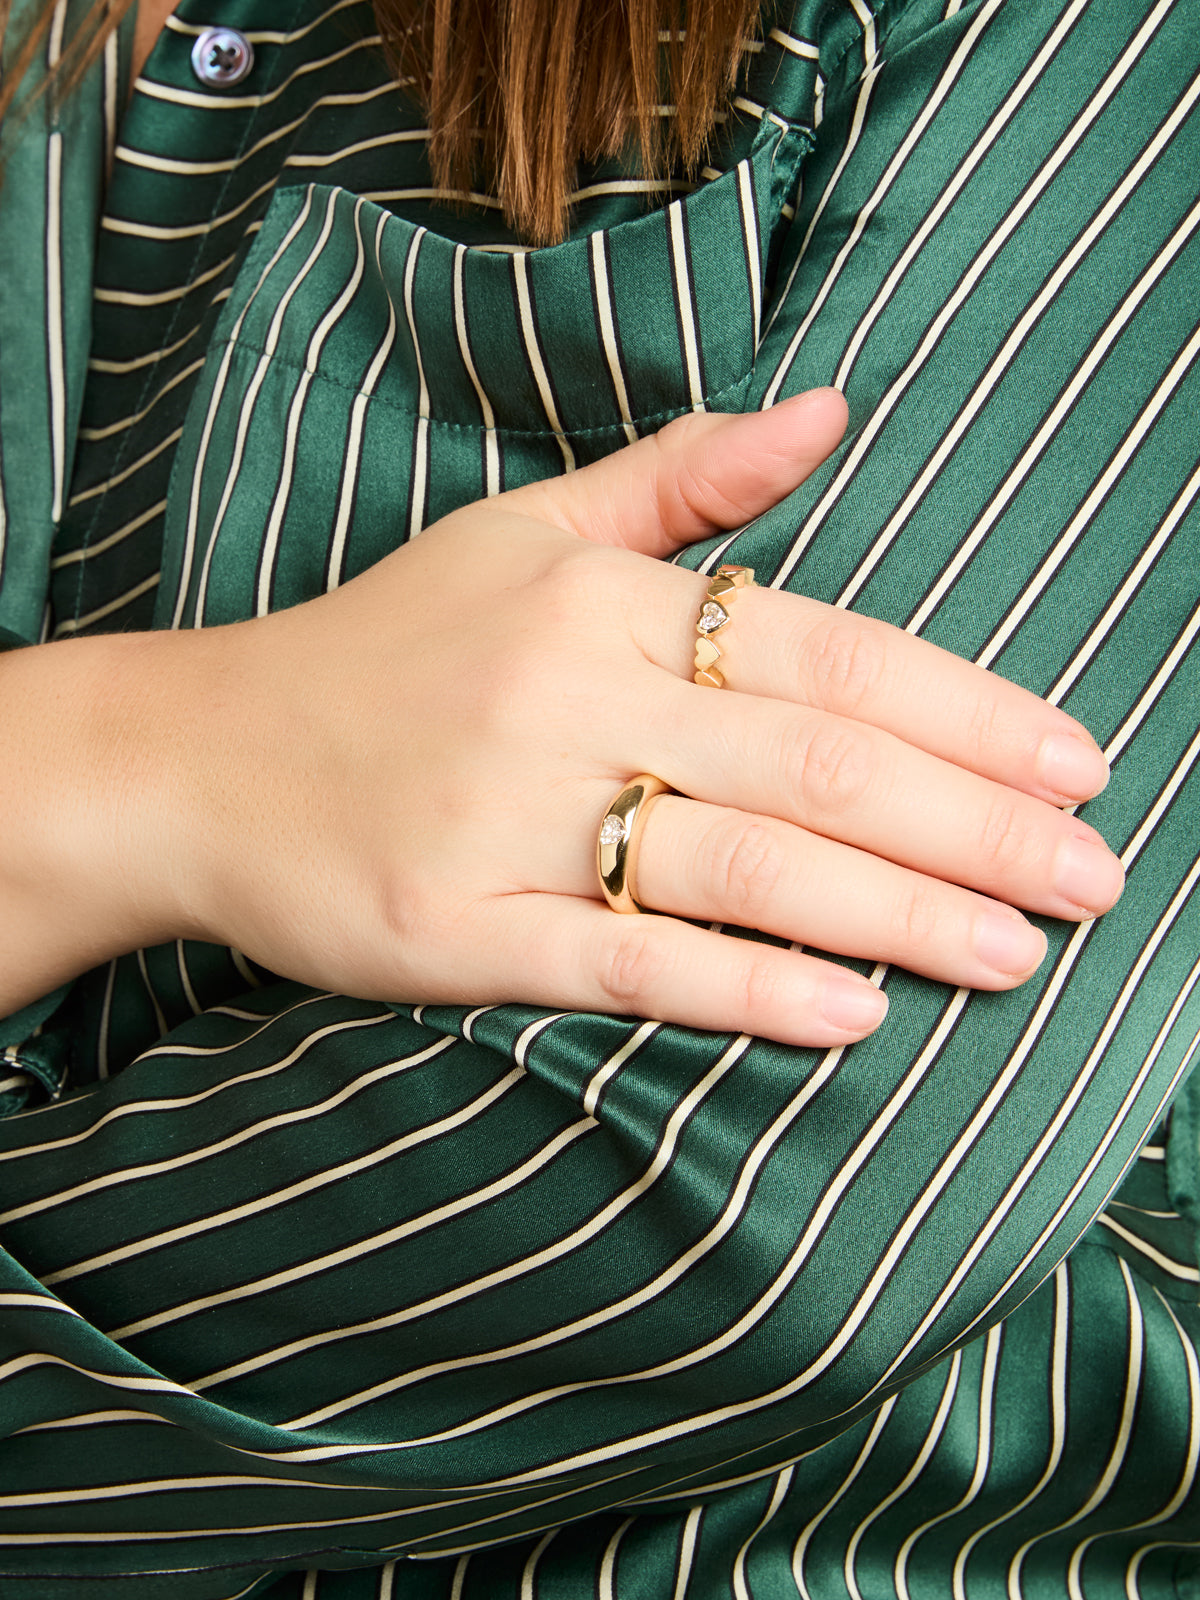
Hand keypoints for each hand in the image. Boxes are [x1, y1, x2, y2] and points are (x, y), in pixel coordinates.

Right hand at [146, 389, 1120, 1046]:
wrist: (200, 756)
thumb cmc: (384, 649)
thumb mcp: (524, 533)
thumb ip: (681, 479)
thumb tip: (831, 409)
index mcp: (601, 599)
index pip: (833, 652)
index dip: (972, 712)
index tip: (1078, 764)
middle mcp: (568, 698)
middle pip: (819, 764)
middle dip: (978, 828)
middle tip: (1095, 881)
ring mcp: (510, 819)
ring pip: (746, 865)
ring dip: (900, 912)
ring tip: (1018, 956)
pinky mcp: (458, 929)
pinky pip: (629, 965)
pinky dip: (750, 987)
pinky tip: (853, 1014)